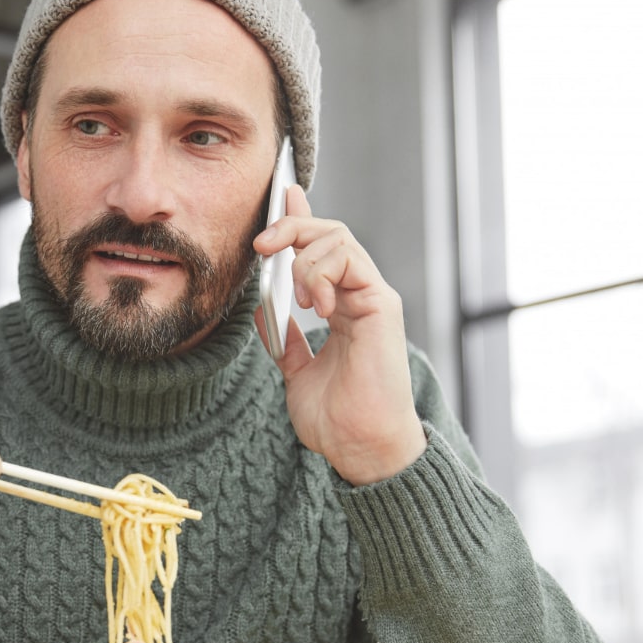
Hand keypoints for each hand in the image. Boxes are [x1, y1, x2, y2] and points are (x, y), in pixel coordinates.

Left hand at [253, 185, 426, 485]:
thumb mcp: (295, 372)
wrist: (359, 447)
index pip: (322, 248)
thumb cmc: (336, 419)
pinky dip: (322, 273)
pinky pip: (349, 260)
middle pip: (328, 232)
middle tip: (262, 247)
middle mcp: (360, 296)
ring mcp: (372, 298)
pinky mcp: (381, 304)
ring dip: (304, 258)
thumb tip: (266, 309)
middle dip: (290, 227)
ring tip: (298, 298)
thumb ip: (284, 339)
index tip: (280, 196)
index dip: (300, 218)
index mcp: (342, 307)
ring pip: (338, 238)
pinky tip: (315, 306)